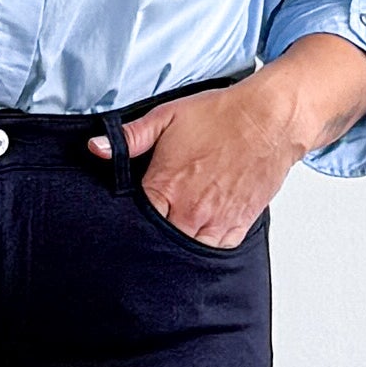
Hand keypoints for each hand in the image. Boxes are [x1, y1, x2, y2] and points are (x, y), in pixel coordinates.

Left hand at [89, 76, 304, 247]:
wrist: (270, 119)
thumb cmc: (221, 116)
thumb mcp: (166, 117)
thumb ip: (129, 138)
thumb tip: (95, 148)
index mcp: (167, 188)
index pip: (136, 222)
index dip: (130, 221)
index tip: (129, 217)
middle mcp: (191, 212)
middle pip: (161, 241)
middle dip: (153, 237)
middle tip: (153, 224)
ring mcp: (217, 222)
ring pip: (188, 250)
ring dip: (180, 242)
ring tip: (176, 229)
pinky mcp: (239, 225)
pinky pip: (217, 249)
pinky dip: (207, 244)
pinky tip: (200, 231)